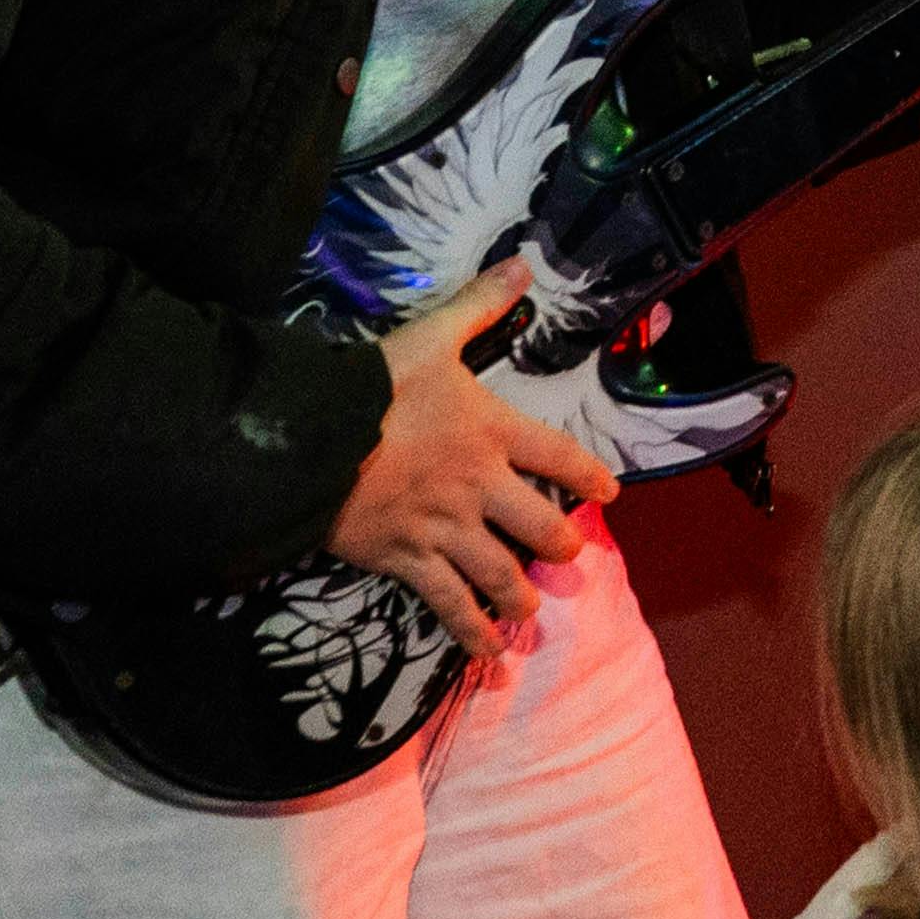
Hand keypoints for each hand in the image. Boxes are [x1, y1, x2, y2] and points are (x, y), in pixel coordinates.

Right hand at [324, 260, 610, 661]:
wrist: (311, 438)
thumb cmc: (371, 386)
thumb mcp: (429, 338)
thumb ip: (478, 305)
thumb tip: (523, 264)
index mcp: (493, 432)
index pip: (560, 457)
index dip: (588, 477)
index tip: (608, 494)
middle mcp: (480, 486)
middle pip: (540, 529)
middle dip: (560, 547)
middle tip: (567, 556)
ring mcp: (446, 528)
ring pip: (501, 575)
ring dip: (519, 596)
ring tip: (528, 608)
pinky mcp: (409, 560)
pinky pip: (450, 605)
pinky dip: (471, 633)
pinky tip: (489, 654)